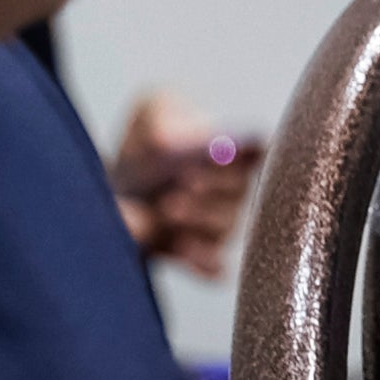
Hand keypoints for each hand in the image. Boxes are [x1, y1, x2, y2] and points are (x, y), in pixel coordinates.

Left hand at [109, 89, 262, 278]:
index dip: (246, 151)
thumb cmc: (148, 144)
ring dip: (198, 220)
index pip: (259, 149)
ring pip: (224, 228)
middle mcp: (236, 189)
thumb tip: (169, 145)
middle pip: (239, 191)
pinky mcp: (204, 256)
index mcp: (235, 149)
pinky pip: (214, 265)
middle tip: (184, 181)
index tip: (219, 149)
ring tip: (167, 209)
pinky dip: (201, 259)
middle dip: (212, 187)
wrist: (121, 190)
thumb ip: (163, 122)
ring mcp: (222, 225)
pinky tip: (182, 245)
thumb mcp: (150, 114)